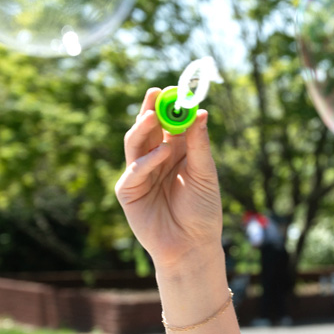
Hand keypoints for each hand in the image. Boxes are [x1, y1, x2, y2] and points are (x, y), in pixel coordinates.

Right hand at [115, 88, 222, 268]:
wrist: (193, 244)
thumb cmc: (202, 210)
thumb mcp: (205, 173)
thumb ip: (199, 144)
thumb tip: (201, 112)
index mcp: (176, 152)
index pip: (169, 123)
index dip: (170, 106)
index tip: (175, 89)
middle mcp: (155, 159)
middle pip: (148, 129)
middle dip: (150, 109)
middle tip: (156, 93)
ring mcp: (140, 174)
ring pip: (135, 144)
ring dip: (143, 129)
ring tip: (152, 115)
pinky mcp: (129, 192)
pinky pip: (134, 171)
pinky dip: (147, 161)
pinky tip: (162, 153)